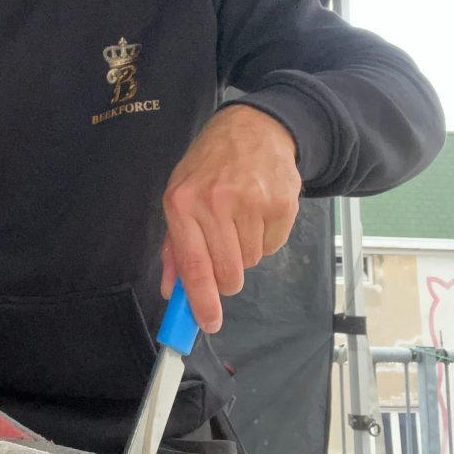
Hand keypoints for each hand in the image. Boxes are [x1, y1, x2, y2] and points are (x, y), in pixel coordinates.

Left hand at [161, 105, 300, 332]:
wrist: (253, 129)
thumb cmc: (209, 166)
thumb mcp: (180, 195)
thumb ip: (174, 246)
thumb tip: (173, 290)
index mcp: (182, 203)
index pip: (194, 266)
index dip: (202, 302)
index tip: (208, 324)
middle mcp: (215, 202)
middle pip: (228, 273)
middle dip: (227, 277)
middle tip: (225, 255)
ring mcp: (251, 202)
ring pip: (251, 262)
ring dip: (245, 252)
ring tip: (240, 219)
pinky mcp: (281, 203)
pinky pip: (272, 246)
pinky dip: (265, 239)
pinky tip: (258, 212)